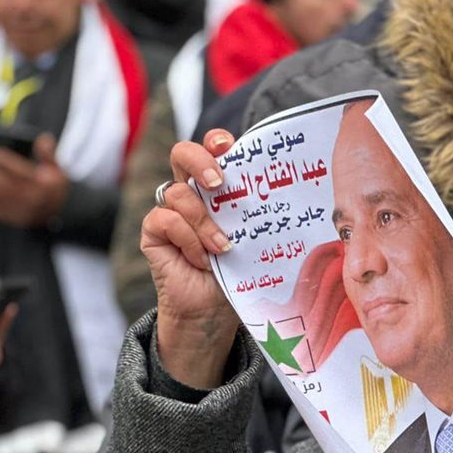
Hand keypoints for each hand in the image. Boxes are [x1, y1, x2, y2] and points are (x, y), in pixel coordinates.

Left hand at [0, 134, 68, 227]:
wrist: (59, 214)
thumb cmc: (54, 188)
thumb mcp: (57, 170)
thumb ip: (48, 154)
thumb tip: (44, 138)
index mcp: (42, 185)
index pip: (20, 170)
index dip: (5, 161)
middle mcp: (32, 198)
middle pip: (4, 184)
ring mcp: (21, 210)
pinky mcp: (12, 218)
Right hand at [143, 129, 239, 387]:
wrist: (214, 311)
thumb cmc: (240, 273)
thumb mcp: (257, 240)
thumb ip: (261, 216)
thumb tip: (298, 200)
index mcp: (219, 188)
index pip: (213, 150)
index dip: (216, 141)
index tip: (228, 146)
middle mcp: (193, 193)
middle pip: (182, 153)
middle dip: (200, 161)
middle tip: (219, 184)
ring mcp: (171, 211)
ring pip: (177, 193)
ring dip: (203, 222)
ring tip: (222, 249)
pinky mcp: (154, 233)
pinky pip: (164, 219)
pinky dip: (187, 239)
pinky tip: (201, 260)